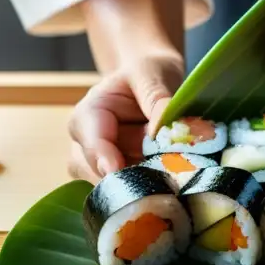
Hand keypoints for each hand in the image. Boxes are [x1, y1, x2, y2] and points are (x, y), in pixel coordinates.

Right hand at [67, 51, 183, 182]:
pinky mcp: (122, 180)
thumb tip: (164, 128)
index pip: (92, 142)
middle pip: (102, 173)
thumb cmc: (146, 72)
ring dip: (148, 181)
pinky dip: (155, 187)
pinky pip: (136, 191)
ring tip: (177, 169)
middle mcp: (87, 146)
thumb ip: (155, 98)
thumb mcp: (150, 73)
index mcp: (87, 116)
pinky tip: (175, 179)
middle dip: (135, 173)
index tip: (115, 171)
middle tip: (170, 170)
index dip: (104, 158)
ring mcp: (102, 167)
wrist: (153, 80)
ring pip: (120, 186)